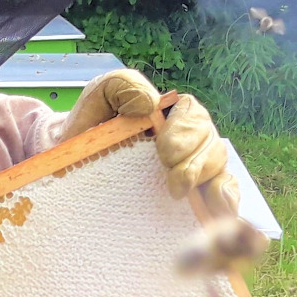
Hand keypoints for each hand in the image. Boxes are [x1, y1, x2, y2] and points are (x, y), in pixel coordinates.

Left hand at [62, 69, 241, 216]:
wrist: (70, 164)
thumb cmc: (86, 130)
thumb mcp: (98, 99)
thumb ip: (122, 87)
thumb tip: (150, 103)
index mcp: (169, 113)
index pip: (192, 113)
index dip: (185, 132)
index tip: (164, 152)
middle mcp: (187, 140)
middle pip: (211, 143)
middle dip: (197, 162)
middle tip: (174, 180)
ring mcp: (192, 169)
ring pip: (220, 169)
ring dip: (210, 181)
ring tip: (184, 195)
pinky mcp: (190, 199)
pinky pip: (222, 195)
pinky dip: (227, 200)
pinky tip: (220, 208)